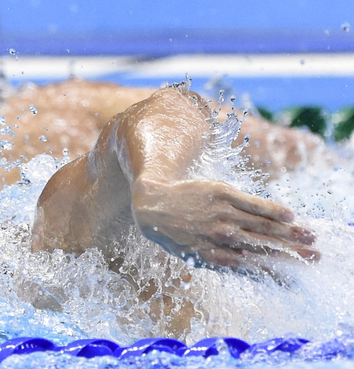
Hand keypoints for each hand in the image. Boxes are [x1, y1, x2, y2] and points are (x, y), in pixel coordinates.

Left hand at [131, 178, 318, 273]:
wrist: (154, 206)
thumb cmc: (178, 234)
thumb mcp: (195, 257)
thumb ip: (224, 264)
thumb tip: (253, 274)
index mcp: (215, 257)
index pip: (253, 267)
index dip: (278, 271)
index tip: (298, 275)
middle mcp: (221, 237)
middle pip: (264, 246)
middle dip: (291, 252)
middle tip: (315, 256)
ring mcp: (222, 215)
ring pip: (262, 225)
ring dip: (289, 232)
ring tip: (310, 237)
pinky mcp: (222, 195)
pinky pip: (253, 203)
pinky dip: (272, 209)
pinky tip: (289, 215)